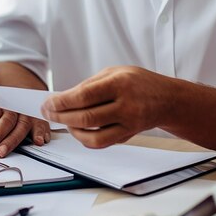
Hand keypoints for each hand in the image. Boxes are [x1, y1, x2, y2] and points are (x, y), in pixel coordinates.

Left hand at [0, 98, 50, 157]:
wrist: (4, 97)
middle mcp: (12, 105)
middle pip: (6, 121)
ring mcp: (25, 111)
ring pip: (21, 125)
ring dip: (12, 140)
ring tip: (3, 152)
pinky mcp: (35, 118)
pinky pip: (41, 124)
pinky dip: (41, 132)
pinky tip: (39, 141)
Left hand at [41, 66, 168, 147]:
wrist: (167, 99)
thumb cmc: (138, 82)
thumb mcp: (114, 72)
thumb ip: (90, 84)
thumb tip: (63, 98)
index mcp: (119, 83)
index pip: (84, 95)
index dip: (62, 101)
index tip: (48, 102)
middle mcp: (126, 105)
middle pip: (86, 117)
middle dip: (60, 116)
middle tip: (48, 112)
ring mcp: (128, 123)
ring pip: (93, 135)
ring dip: (72, 130)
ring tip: (63, 120)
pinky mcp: (129, 135)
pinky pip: (102, 143)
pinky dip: (85, 139)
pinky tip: (78, 129)